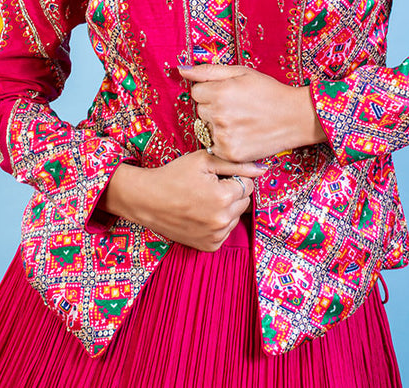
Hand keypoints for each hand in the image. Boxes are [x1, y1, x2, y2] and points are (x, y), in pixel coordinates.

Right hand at [99, 152, 265, 251]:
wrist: (146, 200)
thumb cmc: (174, 175)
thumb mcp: (203, 160)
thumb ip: (236, 164)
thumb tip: (262, 170)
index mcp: (223, 197)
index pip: (248, 184)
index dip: (233, 177)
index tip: (215, 177)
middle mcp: (221, 220)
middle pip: (244, 201)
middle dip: (232, 192)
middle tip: (209, 187)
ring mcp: (215, 236)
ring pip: (236, 217)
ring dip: (226, 208)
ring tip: (203, 200)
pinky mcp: (208, 246)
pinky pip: (225, 231)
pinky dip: (218, 222)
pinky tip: (201, 214)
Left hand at [178, 63, 325, 162]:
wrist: (296, 117)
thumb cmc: (269, 91)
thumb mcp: (241, 72)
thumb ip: (208, 71)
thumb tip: (181, 70)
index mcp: (220, 93)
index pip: (196, 92)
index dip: (212, 91)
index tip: (229, 94)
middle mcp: (219, 116)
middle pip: (200, 111)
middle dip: (214, 108)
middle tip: (238, 107)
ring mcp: (224, 137)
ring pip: (206, 128)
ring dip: (218, 125)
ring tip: (241, 121)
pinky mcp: (230, 154)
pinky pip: (214, 145)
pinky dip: (225, 142)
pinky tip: (242, 134)